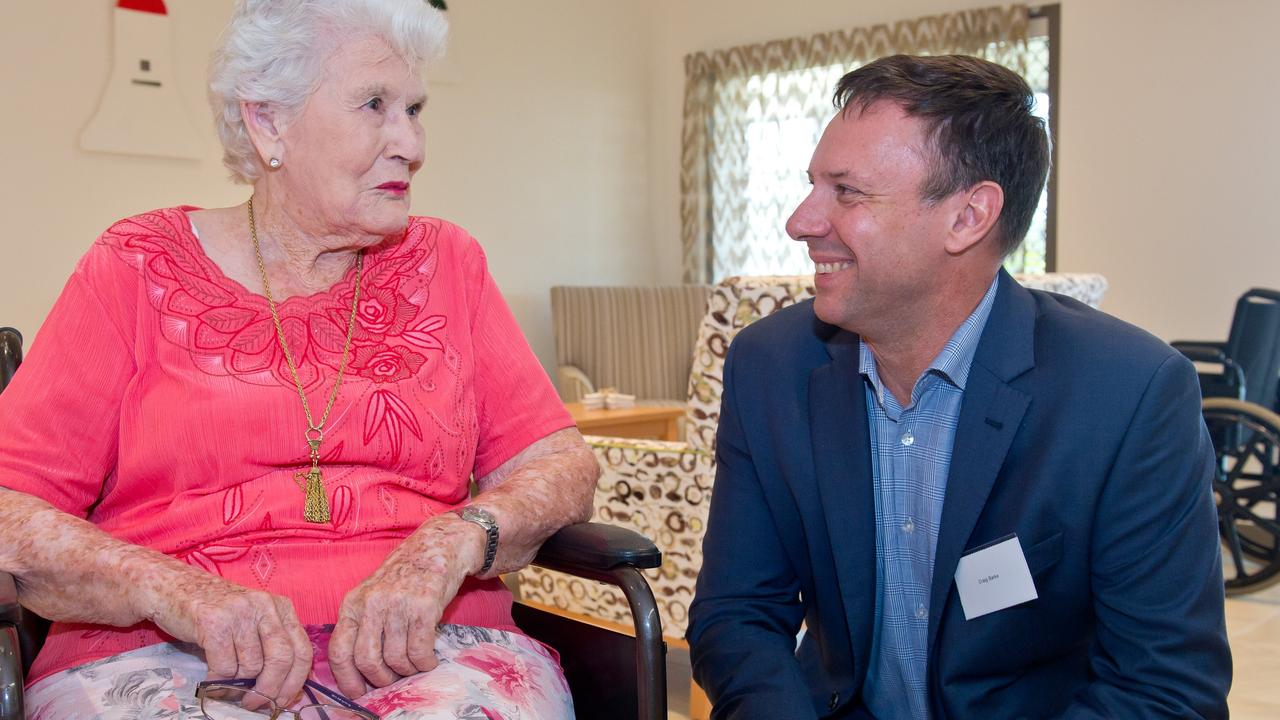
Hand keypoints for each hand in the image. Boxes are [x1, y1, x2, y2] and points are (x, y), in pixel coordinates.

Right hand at [143, 569, 311, 706]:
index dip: (294, 681)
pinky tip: (209, 674)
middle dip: (268, 689)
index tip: (282, 700)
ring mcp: (240, 612)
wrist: (173, 588)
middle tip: (253, 703)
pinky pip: (224, 668)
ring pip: (250, 667)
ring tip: (224, 679)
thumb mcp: (252, 621)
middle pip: (281, 660)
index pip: (301, 650)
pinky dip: (216, 680)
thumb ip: (269, 647)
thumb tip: (281, 691)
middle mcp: (264, 606)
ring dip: (236, 684)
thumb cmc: (216, 611)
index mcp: (281, 607)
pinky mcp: (214, 623)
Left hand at [328, 514, 485, 697]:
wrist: (438, 545)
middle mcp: (372, 603)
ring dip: (408, 671)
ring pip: (395, 659)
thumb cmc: (406, 575)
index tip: (360, 692)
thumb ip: (363, 626)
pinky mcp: (424, 606)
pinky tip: (429, 659)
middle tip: (394, 679)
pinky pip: (420, 651)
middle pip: (366, 660)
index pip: (339, 651)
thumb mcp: (373, 595)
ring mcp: (398, 604)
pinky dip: (425, 663)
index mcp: (353, 603)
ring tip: (415, 664)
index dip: (347, 679)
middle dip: (381, 679)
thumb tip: (359, 672)